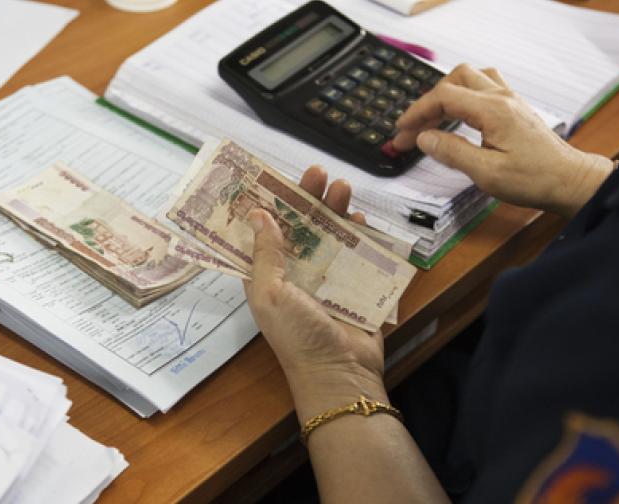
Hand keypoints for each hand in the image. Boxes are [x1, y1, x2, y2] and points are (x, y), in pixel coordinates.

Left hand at [244, 166, 387, 419]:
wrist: (341, 371)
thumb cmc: (297, 334)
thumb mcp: (270, 293)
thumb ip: (265, 253)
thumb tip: (258, 213)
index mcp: (267, 277)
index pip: (264, 234)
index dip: (267, 206)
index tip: (271, 177)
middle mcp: (295, 274)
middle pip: (300, 227)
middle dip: (307, 198)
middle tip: (316, 172)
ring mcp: (326, 279)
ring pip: (329, 234)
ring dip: (334, 209)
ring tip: (342, 186)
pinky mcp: (354, 286)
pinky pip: (356, 253)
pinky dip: (359, 234)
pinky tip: (360, 217)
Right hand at [393, 64, 613, 217]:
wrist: (569, 180)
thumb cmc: (534, 180)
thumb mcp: (486, 173)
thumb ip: (452, 152)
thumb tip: (423, 139)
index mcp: (493, 111)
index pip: (444, 97)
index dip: (417, 113)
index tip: (401, 131)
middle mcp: (502, 98)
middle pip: (455, 80)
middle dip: (428, 102)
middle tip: (414, 129)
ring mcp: (510, 100)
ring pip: (470, 77)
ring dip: (446, 93)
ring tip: (432, 118)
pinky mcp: (514, 107)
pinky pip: (484, 85)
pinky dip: (463, 95)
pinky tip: (458, 114)